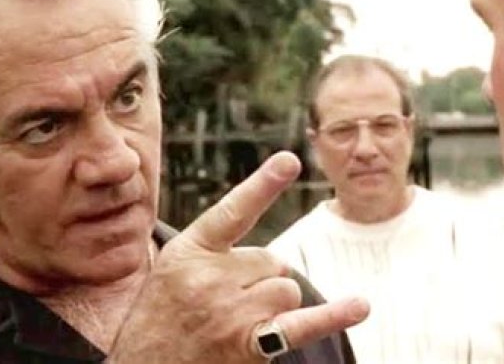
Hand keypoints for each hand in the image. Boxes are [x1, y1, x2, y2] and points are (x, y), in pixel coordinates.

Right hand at [108, 151, 368, 362]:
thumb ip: (212, 249)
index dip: (263, 185)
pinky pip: (301, 324)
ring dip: (273, 303)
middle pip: (272, 260)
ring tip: (237, 321)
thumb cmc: (160, 313)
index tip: (290, 161)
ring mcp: (231, 311)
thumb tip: (273, 260)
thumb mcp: (170, 267)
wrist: (144, 362)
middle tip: (224, 301)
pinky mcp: (248, 343)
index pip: (232, 211)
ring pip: (287, 288)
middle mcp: (210, 277)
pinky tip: (360, 305)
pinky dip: (334, 315)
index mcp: (189, 250)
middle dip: (258, 279)